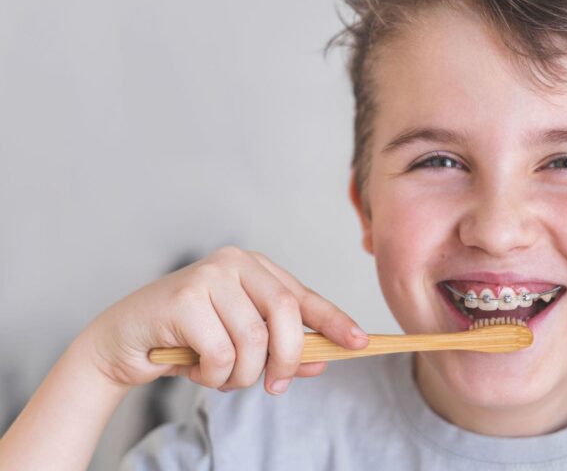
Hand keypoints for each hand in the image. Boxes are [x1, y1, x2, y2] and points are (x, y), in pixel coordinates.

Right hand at [81, 246, 367, 393]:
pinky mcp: (183, 298)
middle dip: (286, 359)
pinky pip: (220, 353)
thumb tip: (322, 363)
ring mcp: (208, 276)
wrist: (123, 341)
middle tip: (275, 385)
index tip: (360, 343)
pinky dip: (213, 376)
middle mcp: (234, 262)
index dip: (333, 321)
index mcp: (254, 268)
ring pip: (252, 340)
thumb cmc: (187, 339)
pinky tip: (195, 369)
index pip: (302, 296)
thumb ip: (279, 349)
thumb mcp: (239, 344)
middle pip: (285, 314)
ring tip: (219, 376)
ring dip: (240, 375)